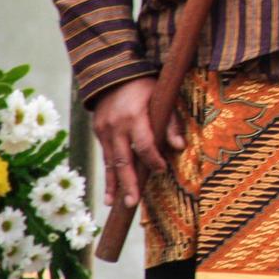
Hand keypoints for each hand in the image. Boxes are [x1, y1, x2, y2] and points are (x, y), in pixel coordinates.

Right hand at [91, 77, 184, 209]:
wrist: (113, 74)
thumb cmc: (146, 87)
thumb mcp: (162, 98)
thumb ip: (171, 123)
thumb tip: (179, 147)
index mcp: (135, 116)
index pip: (144, 144)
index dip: (153, 159)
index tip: (161, 170)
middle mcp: (116, 126)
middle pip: (123, 159)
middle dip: (128, 183)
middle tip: (133, 203)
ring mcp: (104, 130)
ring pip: (110, 162)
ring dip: (114, 185)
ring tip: (117, 205)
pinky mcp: (99, 133)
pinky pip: (105, 157)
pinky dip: (108, 174)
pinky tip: (110, 193)